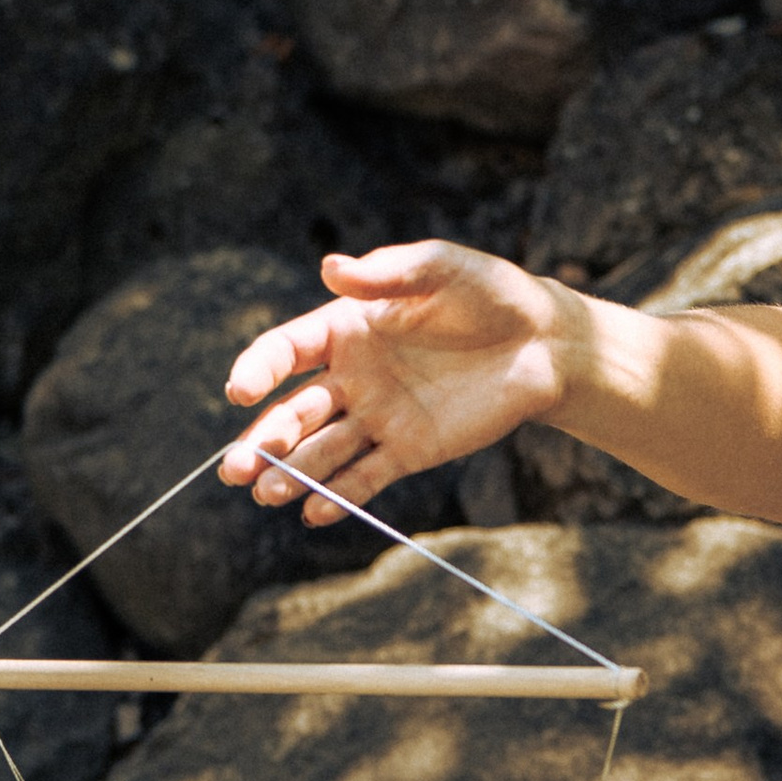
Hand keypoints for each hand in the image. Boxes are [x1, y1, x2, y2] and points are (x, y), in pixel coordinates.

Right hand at [219, 244, 571, 527]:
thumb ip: (387, 274)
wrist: (546, 343)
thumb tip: (330, 268)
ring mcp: (378, 416)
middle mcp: (352, 376)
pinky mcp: (410, 450)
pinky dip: (341, 496)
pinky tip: (315, 511)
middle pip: (293, 413)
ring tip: (267, 493)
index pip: (286, 351)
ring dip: (291, 473)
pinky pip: (367, 476)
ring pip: (322, 450)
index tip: (241, 391)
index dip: (258, 370)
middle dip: (261, 441)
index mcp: (346, 329)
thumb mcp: (441, 268)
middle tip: (235, 469)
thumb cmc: (490, 294)